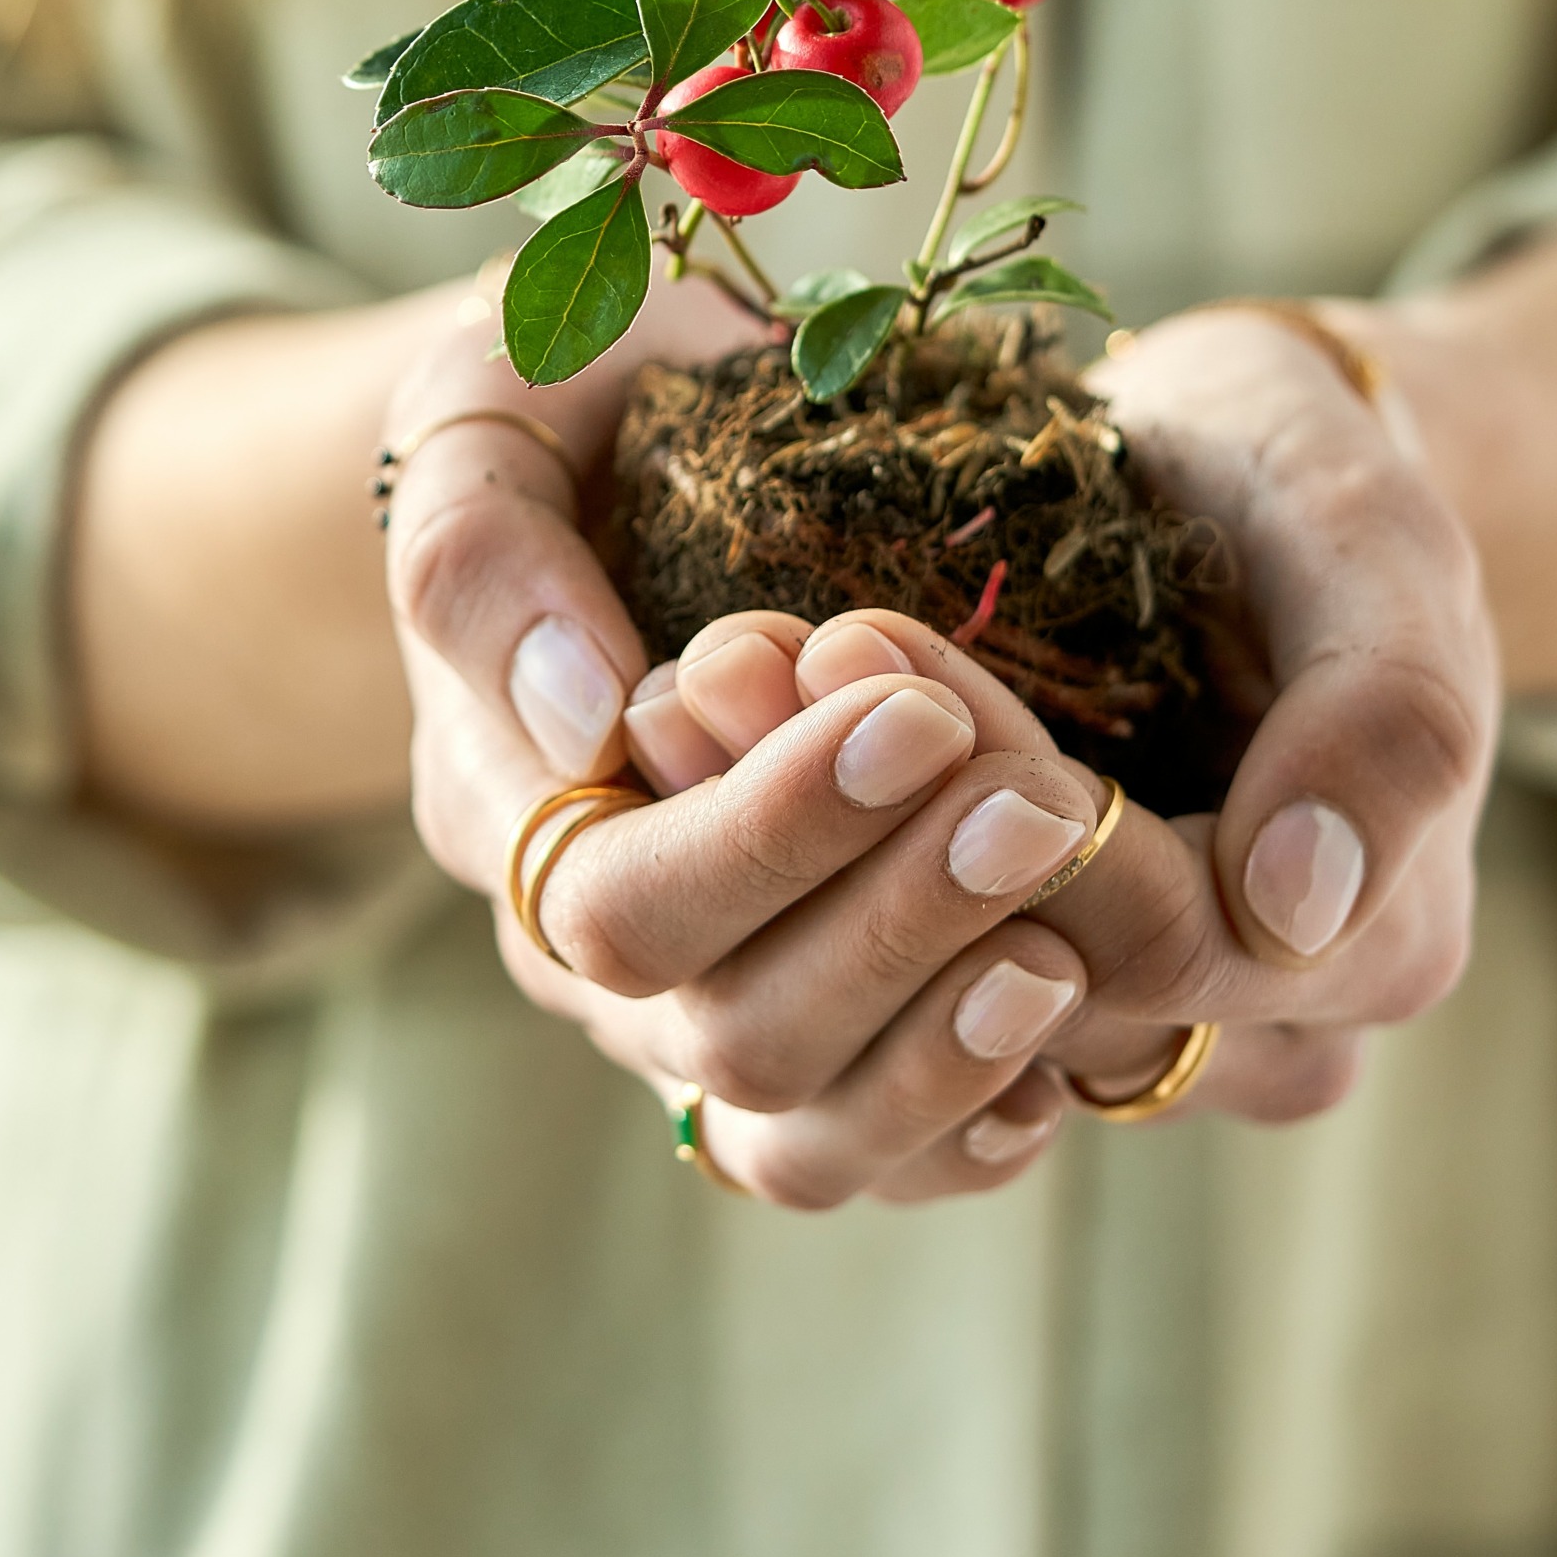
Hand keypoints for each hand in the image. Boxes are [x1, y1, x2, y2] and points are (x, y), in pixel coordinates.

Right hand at [385, 277, 1087, 1205]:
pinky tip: (1064, 1045)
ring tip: (1069, 949)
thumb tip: (586, 722)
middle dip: (893, 926)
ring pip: (799, 1136)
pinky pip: (882, 1154)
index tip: (921, 712)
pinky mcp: (815, 1035)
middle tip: (1039, 804)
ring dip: (942, 1052)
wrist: (651, 456)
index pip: (619, 899)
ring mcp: (703, 1005)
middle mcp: (595, 949)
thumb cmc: (579, 412)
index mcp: (510, 809)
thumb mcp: (493, 402)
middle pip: (722, 1031)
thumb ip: (487, 549)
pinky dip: (972, 1126)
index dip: (774, 831)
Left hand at [594, 300, 1498, 1171]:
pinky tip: (696, 745)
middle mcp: (1251, 1033)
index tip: (857, 641)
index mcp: (1369, 947)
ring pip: (926, 1010)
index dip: (990, 803)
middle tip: (724, 659)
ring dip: (788, 856)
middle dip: (857, 825)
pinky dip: (783, 875)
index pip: (1145, 938)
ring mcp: (1126, 1027)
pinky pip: (885, 990)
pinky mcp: (1012, 987)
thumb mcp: (1373, 544)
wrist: (1237, 472)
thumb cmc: (1307, 480)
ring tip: (697, 685)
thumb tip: (1294, 906)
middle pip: (1018, 987)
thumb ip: (1384, 721)